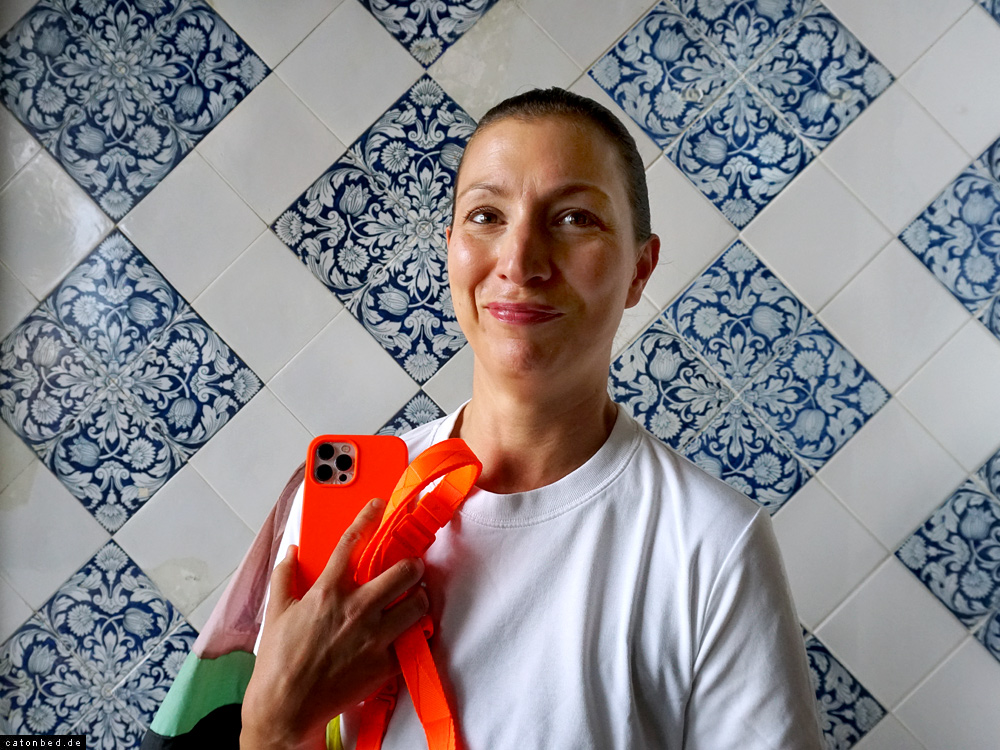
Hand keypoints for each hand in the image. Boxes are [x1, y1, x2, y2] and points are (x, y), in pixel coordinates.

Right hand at [240, 498, 428, 749]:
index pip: (352, 544)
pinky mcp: (384, 663)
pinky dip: (409, 636)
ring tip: (412, 600)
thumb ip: (285, 577)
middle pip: (403, 572)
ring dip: (418, 599)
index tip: (378, 506)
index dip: (367, 519)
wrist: (286, 707)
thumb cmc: (278, 662)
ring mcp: (374, 637)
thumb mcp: (276, 613)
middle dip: (413, 565)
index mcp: (329, 592)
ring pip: (417, 605)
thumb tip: (291, 552)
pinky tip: (403, 635)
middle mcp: (357, 609)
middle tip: (412, 567)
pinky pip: (409, 642)